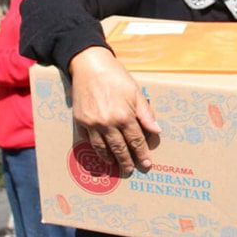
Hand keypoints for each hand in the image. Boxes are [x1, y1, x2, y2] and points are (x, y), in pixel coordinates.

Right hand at [69, 46, 161, 174]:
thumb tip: (156, 131)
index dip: (142, 153)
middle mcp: (108, 123)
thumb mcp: (136, 92)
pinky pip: (89, 141)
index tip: (146, 163)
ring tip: (116, 165)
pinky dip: (96, 149)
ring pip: (103, 148)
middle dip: (127, 161)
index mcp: (125, 116)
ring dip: (110, 159)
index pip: (136, 140)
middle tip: (131, 170)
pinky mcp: (80, 122)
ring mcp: (92, 124)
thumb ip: (146, 114)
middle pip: (120, 148)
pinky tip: (101, 153)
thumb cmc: (116, 77)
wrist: (90, 66)